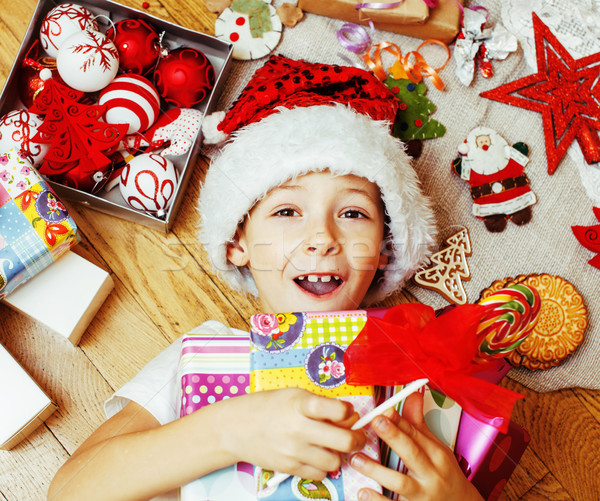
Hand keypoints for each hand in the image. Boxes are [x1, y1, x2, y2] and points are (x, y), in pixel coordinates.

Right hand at [213, 388, 366, 479]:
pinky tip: (315, 455)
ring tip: (331, 446)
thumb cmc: (267, 407)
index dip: (349, 412)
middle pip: (345, 441)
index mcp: (301, 404)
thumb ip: (320, 405)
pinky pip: (320, 474)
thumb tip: (349, 417)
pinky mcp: (289, 468)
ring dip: (338, 454)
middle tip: (357, 436)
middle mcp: (299, 428)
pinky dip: (322, 467)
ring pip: (335, 461)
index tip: (348, 412)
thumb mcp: (294, 395)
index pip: (338, 409)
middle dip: (357, 439)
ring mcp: (294, 451)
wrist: (235, 428)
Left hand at [349, 392, 483, 500]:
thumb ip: (418, 424)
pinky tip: (363, 492)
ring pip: (400, 483)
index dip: (399, 422)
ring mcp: (422, 497)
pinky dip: (377, 500)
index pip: (417, 435)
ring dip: (376, 470)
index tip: (384, 410)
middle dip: (394, 436)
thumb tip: (412, 394)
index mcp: (437, 456)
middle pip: (412, 454)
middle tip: (375, 421)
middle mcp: (431, 475)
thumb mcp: (436, 449)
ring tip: (356, 459)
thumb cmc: (444, 475)